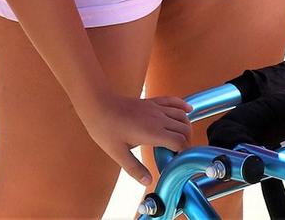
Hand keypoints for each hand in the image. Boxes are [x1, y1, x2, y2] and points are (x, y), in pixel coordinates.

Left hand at [74, 92, 190, 187]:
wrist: (97, 104)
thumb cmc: (105, 128)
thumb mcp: (118, 153)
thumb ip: (134, 169)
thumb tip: (148, 182)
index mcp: (152, 132)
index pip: (180, 142)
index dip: (184, 153)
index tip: (178, 162)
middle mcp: (158, 118)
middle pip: (185, 129)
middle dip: (187, 143)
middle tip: (177, 154)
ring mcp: (155, 108)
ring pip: (181, 116)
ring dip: (186, 127)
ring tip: (181, 140)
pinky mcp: (151, 102)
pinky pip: (172, 101)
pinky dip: (182, 106)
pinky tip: (187, 111)